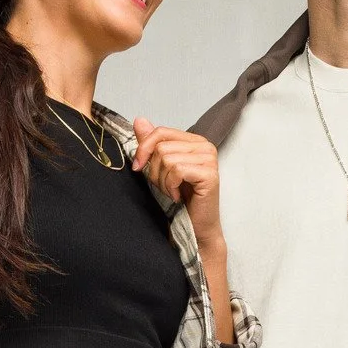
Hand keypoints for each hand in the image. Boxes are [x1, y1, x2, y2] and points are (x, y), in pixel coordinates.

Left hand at [132, 118, 222, 249]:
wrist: (196, 227)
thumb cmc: (181, 200)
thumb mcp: (161, 169)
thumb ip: (152, 144)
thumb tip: (139, 120)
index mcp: (194, 141)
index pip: (161, 132)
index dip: (144, 148)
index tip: (138, 166)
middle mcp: (205, 146)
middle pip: (161, 147)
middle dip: (155, 171)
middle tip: (165, 187)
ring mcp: (209, 159)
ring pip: (167, 159)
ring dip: (162, 181)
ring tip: (172, 192)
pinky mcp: (209, 174)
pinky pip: (176, 170)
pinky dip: (171, 186)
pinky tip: (178, 196)